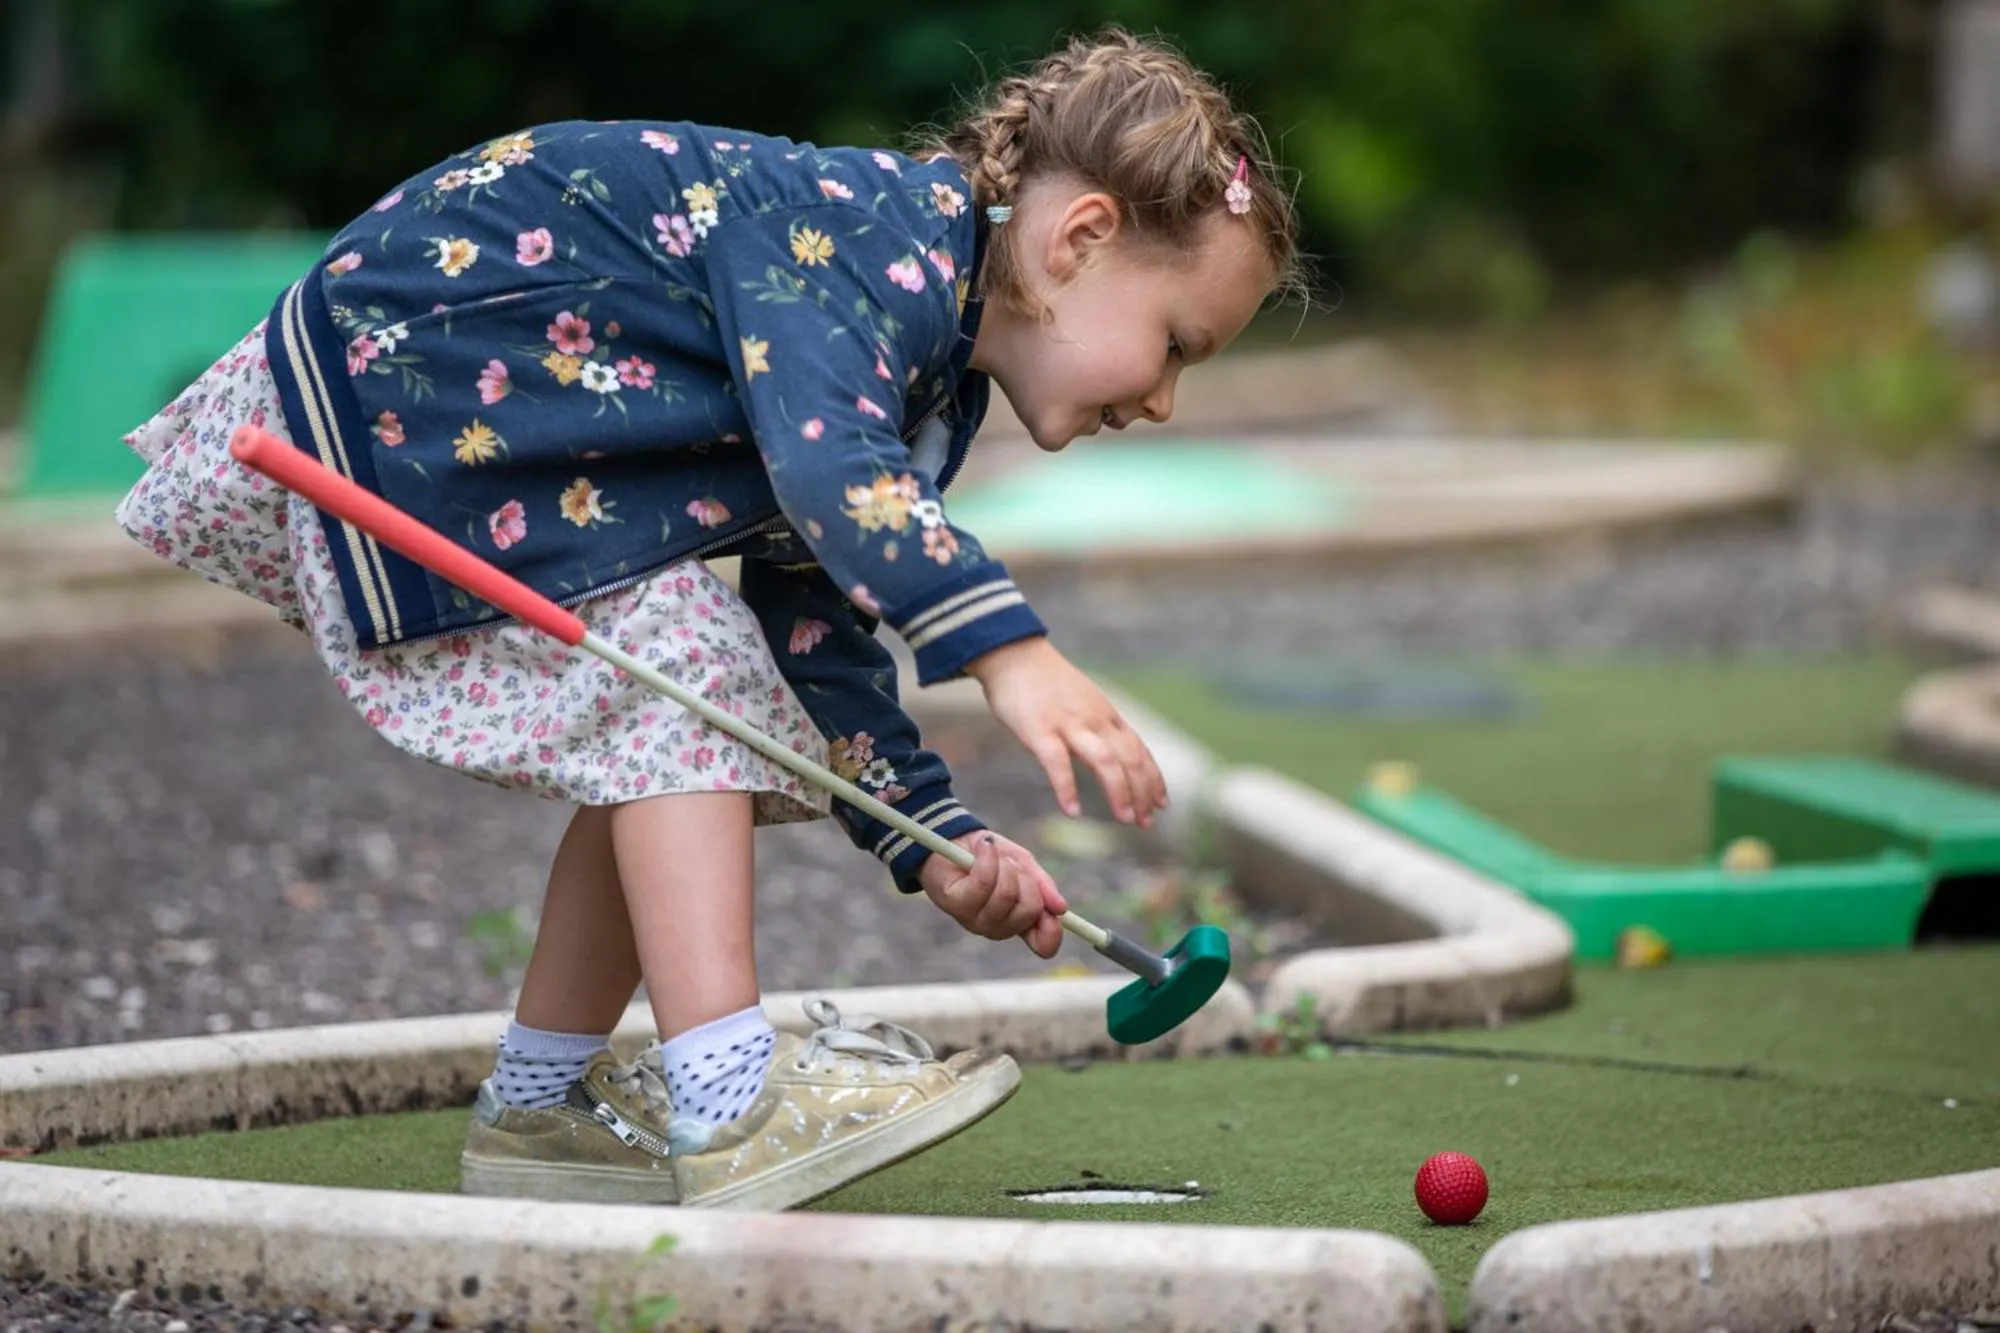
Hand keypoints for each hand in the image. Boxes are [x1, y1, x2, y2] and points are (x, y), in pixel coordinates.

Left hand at [917, 831, 1069, 958]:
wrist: (952, 837)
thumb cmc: (990, 855)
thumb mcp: (1024, 864)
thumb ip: (1042, 885)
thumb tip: (1061, 908)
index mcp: (1018, 922)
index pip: (1042, 945)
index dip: (1053, 932)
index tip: (1057, 910)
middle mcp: (997, 927)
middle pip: (1027, 911)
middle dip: (1027, 879)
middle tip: (1013, 863)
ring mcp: (975, 920)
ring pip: (1005, 895)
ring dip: (1005, 865)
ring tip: (994, 854)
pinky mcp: (956, 904)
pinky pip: (983, 882)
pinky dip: (987, 858)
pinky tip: (983, 847)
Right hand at [965, 637, 1168, 826]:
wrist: (1014, 655)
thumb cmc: (1046, 684)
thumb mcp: (1084, 702)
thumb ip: (1098, 728)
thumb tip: (1110, 758)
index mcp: (1106, 715)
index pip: (1139, 750)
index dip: (1153, 778)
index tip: (1162, 804)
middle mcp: (1095, 720)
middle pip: (1130, 759)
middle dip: (1143, 792)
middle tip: (1146, 822)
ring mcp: (1069, 724)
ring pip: (1105, 761)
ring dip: (1119, 792)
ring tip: (1125, 819)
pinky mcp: (1040, 730)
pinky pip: (1058, 763)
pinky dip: (1067, 789)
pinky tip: (1072, 811)